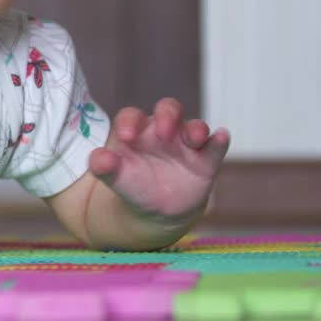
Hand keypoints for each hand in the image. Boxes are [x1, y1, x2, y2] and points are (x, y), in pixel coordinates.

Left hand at [89, 98, 229, 231]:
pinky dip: (219, 141)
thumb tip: (98, 159)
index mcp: (137, 130)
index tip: (125, 136)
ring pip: (195, 127)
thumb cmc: (132, 184)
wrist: (155, 211)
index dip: (130, 122)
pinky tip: (222, 136)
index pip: (133, 116)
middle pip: (168, 110)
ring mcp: (186, 145)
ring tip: (194, 137)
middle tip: (162, 132)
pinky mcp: (206, 161)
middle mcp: (163, 131)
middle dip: (167, 115)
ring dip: (196, 129)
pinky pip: (215, 148)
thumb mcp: (115, 177)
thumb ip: (103, 167)